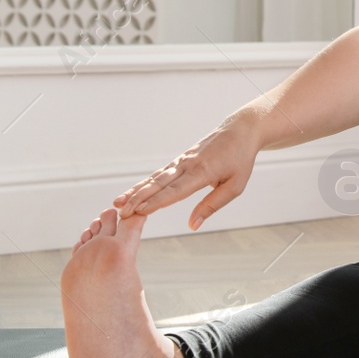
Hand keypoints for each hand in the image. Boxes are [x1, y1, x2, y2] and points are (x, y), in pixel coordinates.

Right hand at [113, 112, 261, 230]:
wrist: (239, 131)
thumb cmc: (240, 160)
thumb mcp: (234, 186)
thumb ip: (212, 205)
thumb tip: (192, 225)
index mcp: (202, 172)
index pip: (175, 190)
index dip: (156, 201)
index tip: (139, 211)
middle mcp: (187, 165)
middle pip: (159, 184)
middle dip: (138, 198)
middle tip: (120, 212)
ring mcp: (182, 161)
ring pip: (155, 178)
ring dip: (136, 190)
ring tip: (118, 202)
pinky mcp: (180, 160)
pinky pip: (159, 173)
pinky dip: (145, 183)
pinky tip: (133, 191)